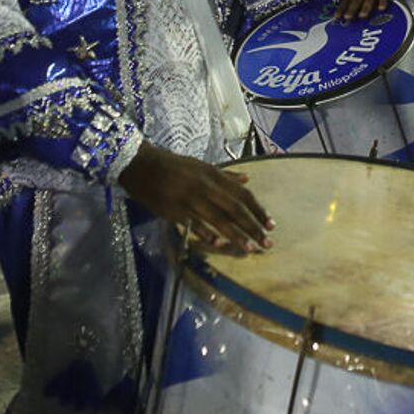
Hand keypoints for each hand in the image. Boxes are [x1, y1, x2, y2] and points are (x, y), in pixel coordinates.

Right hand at [119, 144, 273, 252]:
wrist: (142, 164)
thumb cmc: (174, 166)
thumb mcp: (202, 166)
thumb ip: (226, 175)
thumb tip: (248, 179)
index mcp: (214, 175)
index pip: (243, 195)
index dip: (258, 210)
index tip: (271, 225)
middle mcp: (206, 186)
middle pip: (235, 209)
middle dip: (253, 226)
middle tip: (268, 243)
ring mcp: (190, 198)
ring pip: (219, 218)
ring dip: (236, 234)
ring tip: (250, 248)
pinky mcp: (175, 209)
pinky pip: (194, 223)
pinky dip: (207, 233)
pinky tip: (219, 244)